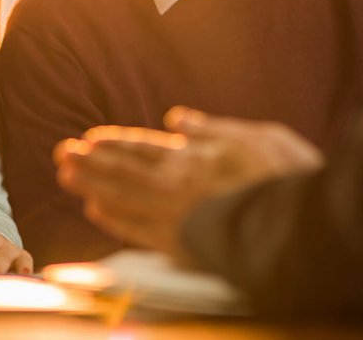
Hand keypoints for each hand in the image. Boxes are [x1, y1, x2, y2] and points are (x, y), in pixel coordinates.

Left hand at [55, 107, 323, 254]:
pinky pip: (136, 228)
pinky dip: (114, 219)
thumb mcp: (255, 136)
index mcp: (194, 156)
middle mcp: (177, 183)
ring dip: (91, 186)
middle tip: (61, 154)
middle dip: (91, 162)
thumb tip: (175, 119)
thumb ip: (210, 129)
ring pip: (121, 197)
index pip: (143, 147)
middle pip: (123, 170)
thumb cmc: (287, 176)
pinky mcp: (180, 243)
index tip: (88, 139)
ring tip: (66, 177)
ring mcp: (175, 214)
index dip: (114, 143)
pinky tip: (94, 211)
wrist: (301, 227)